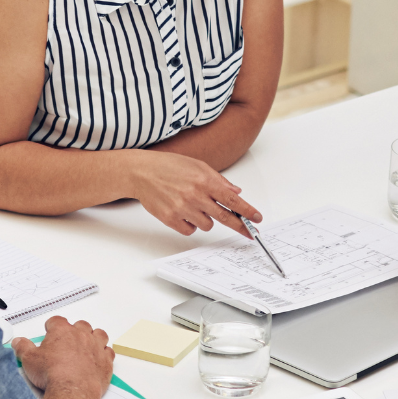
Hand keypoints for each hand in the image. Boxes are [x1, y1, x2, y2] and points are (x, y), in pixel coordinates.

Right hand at [13, 316, 113, 398]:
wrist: (72, 391)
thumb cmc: (52, 374)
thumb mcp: (29, 360)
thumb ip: (23, 347)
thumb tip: (18, 342)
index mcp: (62, 331)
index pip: (57, 321)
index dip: (52, 326)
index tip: (49, 331)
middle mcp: (81, 335)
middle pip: (80, 325)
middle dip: (74, 331)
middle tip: (67, 342)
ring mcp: (95, 347)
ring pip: (98, 334)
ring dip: (93, 338)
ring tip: (86, 346)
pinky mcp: (105, 361)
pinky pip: (108, 351)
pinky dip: (104, 353)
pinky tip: (98, 358)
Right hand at [125, 150, 259, 237]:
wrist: (141, 172)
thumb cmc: (169, 166)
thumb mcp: (197, 166)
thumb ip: (218, 180)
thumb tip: (236, 192)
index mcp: (204, 180)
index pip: (231, 199)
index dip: (246, 211)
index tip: (256, 218)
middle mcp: (195, 195)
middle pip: (224, 217)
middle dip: (240, 226)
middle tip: (249, 233)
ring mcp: (182, 208)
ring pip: (207, 225)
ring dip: (206, 219)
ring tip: (194, 206)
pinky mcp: (170, 218)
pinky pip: (190, 230)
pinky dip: (191, 224)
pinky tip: (184, 212)